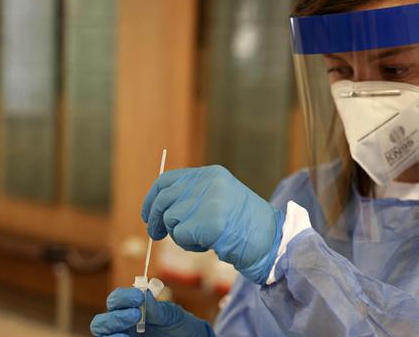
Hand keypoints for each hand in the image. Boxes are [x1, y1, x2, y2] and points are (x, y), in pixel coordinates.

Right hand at [90, 287, 213, 336]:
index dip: (123, 297)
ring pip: (103, 336)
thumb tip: (143, 294)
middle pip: (101, 322)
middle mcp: (122, 325)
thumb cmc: (177, 324)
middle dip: (115, 317)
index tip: (138, 297)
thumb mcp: (170, 314)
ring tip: (126, 334)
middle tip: (135, 315)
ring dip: (111, 332)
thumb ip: (156, 307)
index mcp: (130, 309)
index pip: (116, 300)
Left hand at [142, 165, 284, 283]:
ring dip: (180, 234)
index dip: (152, 198)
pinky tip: (208, 244)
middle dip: (156, 219)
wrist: (270, 240)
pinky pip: (180, 235)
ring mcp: (210, 201)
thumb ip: (193, 195)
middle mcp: (209, 183)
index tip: (148, 214)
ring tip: (202, 238)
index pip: (167, 180)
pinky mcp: (209, 223)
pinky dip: (189, 245)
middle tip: (156, 234)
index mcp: (211, 174)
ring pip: (171, 219)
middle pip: (164, 199)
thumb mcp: (219, 198)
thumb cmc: (244, 224)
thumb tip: (159, 206)